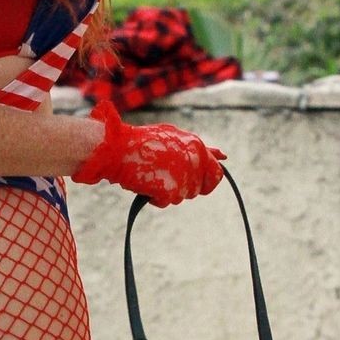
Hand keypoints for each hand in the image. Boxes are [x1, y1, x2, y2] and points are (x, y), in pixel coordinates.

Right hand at [70, 95, 225, 205]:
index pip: (216, 173)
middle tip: (162, 174)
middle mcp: (194, 162)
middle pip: (196, 189)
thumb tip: (223, 157)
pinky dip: (154, 198)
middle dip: (182, 186)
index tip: (198, 184)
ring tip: (150, 174)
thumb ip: (199, 149)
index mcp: (197, 146)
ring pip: (180, 196)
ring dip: (166, 191)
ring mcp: (183, 177)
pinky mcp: (170, 191)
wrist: (117, 148)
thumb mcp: (174, 138)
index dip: (207, 181)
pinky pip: (164, 202)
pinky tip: (145, 183)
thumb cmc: (141, 142)